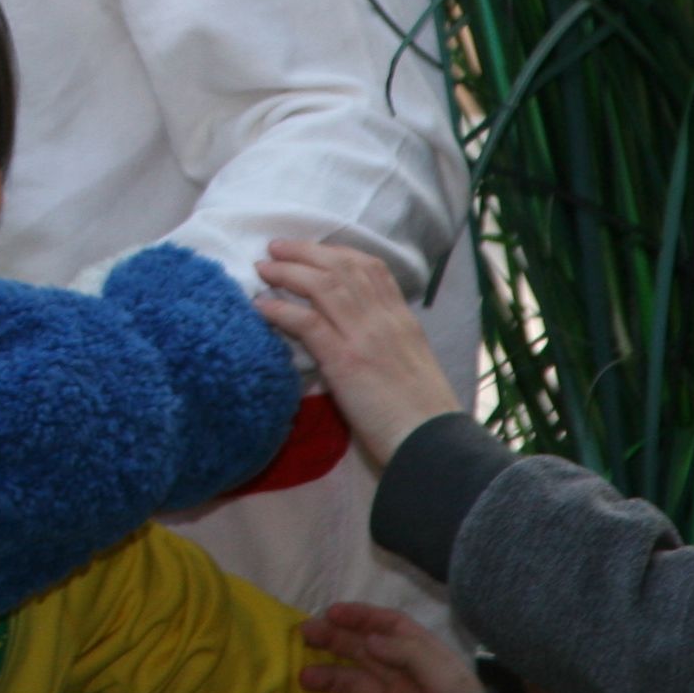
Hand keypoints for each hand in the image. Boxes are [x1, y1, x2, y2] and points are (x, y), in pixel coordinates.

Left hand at [253, 239, 462, 465]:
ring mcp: (365, 338)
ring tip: (262, 269)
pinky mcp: (346, 361)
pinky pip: (308, 322)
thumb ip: (385, 341)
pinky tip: (261, 307)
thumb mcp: (410, 363)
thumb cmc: (420, 415)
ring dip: (287, 272)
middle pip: (342, 268)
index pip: (372, 268)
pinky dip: (281, 310)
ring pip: (323, 286)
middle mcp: (385, 320)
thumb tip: (353, 331)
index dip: (337, 252)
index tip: (311, 249)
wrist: (432, 444)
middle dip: (304, 252)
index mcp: (403, 320)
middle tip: (275, 248)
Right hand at [299, 600, 482, 692]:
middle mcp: (407, 679)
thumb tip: (369, 640)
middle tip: (304, 634)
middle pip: (366, 652)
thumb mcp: (446, 677)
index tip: (331, 613)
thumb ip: (408, 653)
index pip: (391, 627)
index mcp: (424, 659)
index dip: (362, 616)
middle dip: (335, 640)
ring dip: (329, 678)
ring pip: (355, 686)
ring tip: (305, 678)